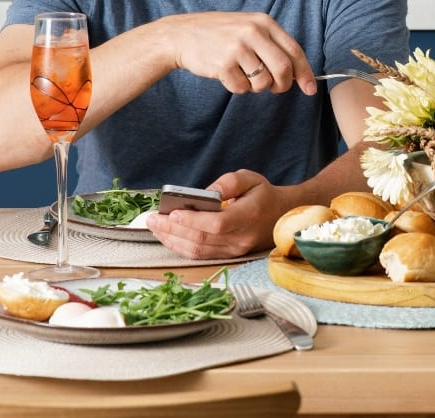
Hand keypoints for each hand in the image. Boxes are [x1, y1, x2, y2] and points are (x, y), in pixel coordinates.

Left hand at [145, 169, 291, 258]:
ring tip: (155, 228)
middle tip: (152, 219)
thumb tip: (207, 193)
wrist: (282, 216)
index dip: (192, 220)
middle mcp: (241, 238)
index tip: (172, 212)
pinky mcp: (229, 256)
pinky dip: (181, 247)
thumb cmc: (263, 195)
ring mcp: (235, 251)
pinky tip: (169, 236)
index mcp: (249, 216)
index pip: (217, 223)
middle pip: (202, 239)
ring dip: (173, 240)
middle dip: (173, 229)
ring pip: (198, 250)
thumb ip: (229, 182)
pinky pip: (201, 255)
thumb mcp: (250, 178)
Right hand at [161, 11, 317, 94]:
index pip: (294, 50)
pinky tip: (227, 74)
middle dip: (283, 84)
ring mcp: (237, 47)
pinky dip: (238, 87)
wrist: (181, 34)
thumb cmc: (220, 34)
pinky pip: (242, 88)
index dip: (305, 72)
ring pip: (263, 82)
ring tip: (244, 74)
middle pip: (283, 68)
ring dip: (257, 87)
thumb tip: (298, 73)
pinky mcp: (223, 64)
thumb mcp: (248, 27)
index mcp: (263, 22)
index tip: (311, 88)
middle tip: (276, 88)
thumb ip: (272, 45)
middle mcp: (253, 32)